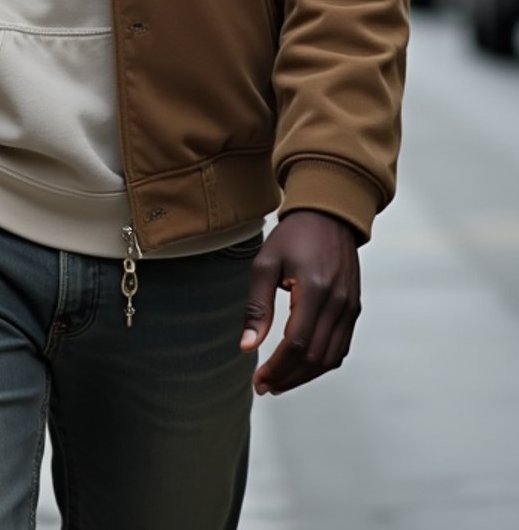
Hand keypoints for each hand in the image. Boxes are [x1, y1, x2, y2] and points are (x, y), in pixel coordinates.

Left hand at [239, 209, 360, 395]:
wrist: (329, 215)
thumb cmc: (294, 236)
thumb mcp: (266, 264)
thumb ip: (257, 307)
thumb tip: (246, 347)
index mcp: (315, 290)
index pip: (297, 344)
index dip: (277, 369)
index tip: (258, 380)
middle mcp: (338, 303)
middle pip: (315, 358)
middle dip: (288, 378)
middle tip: (265, 386)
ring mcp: (350, 308)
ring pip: (330, 358)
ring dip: (304, 376)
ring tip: (279, 381)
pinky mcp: (354, 309)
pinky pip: (341, 347)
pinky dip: (321, 364)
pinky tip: (301, 366)